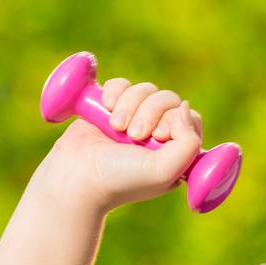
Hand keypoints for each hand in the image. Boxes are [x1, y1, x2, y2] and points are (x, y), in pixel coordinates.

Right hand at [45, 76, 203, 212]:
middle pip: (168, 100)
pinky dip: (115, 93)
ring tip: (116, 127)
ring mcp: (133, 120)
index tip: (157, 137)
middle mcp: (156, 135)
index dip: (175, 121)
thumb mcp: (165, 170)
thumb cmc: (120, 179)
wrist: (75, 176)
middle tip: (134, 135)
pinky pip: (122, 85)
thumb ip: (189, 142)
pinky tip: (106, 108)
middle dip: (150, 112)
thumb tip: (184, 106)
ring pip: (146, 90)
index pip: (190, 119)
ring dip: (130, 105)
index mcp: (174, 153)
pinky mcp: (110, 109)